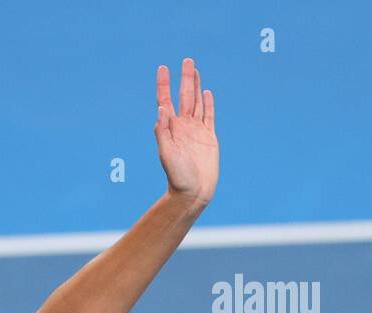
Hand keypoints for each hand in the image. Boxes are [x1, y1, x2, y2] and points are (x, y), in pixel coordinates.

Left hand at [155, 57, 218, 207]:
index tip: (163, 68)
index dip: (164, 85)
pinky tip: (207, 92)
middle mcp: (183, 127)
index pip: (166, 101)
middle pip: (184, 96)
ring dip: (196, 85)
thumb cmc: (177, 177)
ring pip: (197, 102)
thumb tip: (162, 109)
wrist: (193, 193)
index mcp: (170, 129)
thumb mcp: (167, 154)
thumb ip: (163, 132)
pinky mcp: (209, 137)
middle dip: (185, 78)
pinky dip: (208, 103)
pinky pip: (209, 115)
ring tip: (195, 70)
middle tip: (186, 59)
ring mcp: (196, 131)